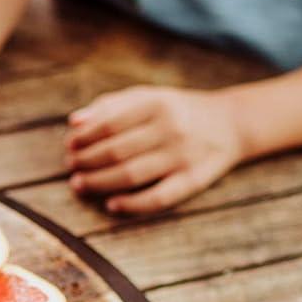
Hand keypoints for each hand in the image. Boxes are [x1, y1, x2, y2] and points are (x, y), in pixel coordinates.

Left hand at [65, 86, 247, 215]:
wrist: (231, 123)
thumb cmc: (177, 111)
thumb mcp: (149, 97)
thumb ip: (111, 106)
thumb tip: (74, 122)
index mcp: (157, 103)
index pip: (109, 124)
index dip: (84, 138)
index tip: (70, 146)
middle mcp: (171, 128)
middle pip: (116, 151)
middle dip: (86, 161)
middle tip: (71, 166)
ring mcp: (182, 156)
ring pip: (130, 175)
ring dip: (98, 182)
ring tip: (78, 184)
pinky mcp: (193, 180)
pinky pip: (158, 197)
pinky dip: (131, 204)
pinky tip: (111, 204)